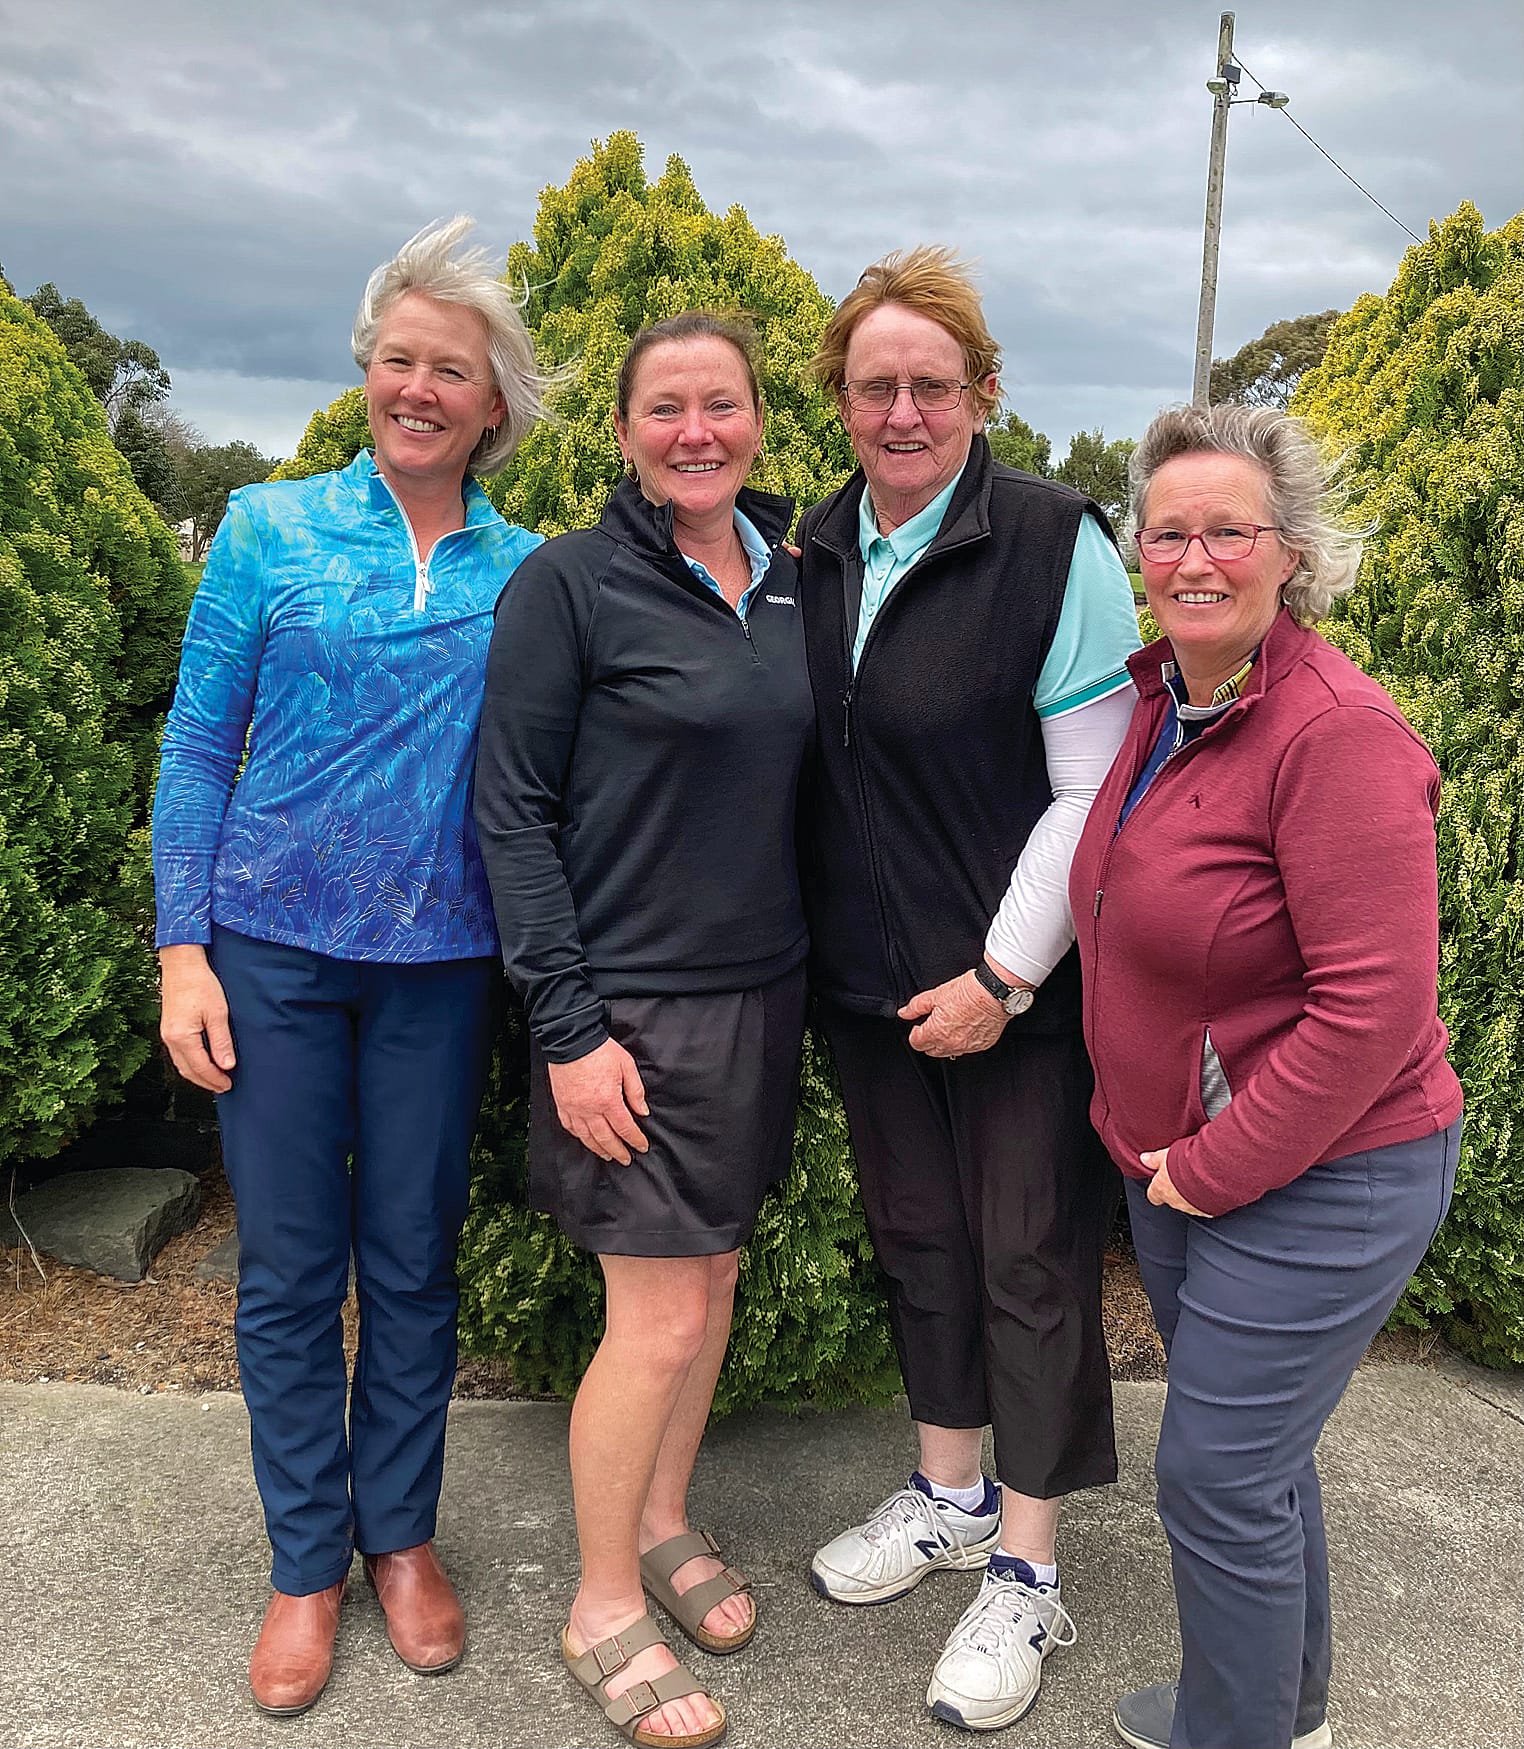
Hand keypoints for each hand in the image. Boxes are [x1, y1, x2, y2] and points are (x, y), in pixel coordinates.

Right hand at [159, 945, 236, 1092]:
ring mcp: (167, 1033)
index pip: (200, 1067)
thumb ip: (221, 1041)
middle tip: (223, 1087)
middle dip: (206, 1081)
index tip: (228, 1085)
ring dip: (197, 1074)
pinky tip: (201, 1062)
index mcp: (182, 1037)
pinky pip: (178, 1053)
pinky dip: (190, 1063)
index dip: (215, 1079)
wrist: (182, 964)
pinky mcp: (168, 1027)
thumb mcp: (218, 1013)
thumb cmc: (200, 983)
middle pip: (188, 1070)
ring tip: (215, 1078)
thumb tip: (227, 1065)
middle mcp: (170, 1038)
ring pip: (181, 1063)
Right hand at [548, 1038, 649, 1164]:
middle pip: (606, 1138)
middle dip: (618, 1151)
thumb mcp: (626, 1066)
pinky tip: (585, 1140)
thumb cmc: (599, 1050)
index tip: (642, 1146)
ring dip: (599, 1149)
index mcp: (608, 1100)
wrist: (571, 1040)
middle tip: (626, 1159)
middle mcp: (590, 1109)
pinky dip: (579, 1137)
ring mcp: (574, 1109)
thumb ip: (635, 1091)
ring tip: (608, 1155)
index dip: (635, 1139)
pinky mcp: (562, 1104)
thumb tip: (642, 1111)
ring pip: (587, 1137)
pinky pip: (570, 1127)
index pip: (625, 1127)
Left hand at [898, 969, 1010, 1058]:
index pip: (916, 1043)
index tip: (919, 1025)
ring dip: (945, 1042)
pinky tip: (965, 1028)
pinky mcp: (981, 1045)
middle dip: (928, 1039)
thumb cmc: (968, 991)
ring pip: (948, 1052)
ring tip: (950, 1024)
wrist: (995, 992)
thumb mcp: (936, 994)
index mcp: (936, 1032)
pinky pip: (966, 1049)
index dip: (915, 1032)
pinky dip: (962, 1041)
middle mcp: (951, 1044)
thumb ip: (916, 1006)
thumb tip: (904, 1013)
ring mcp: (967, 1047)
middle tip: (933, 1024)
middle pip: (931, 1050)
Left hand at [1141, 1146, 1210, 1216]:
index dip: (1155, 1189)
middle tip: (1183, 1175)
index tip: (1159, 1182)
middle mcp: (1174, 1202)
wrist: (1212, 1172)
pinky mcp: (1207, 1210)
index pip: (1153, 1196)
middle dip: (1176, 1189)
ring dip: (1191, 1194)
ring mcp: (1191, 1207)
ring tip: (1198, 1179)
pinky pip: (1205, 1207)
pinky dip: (1206, 1199)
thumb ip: (1154, 1159)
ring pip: (1188, 1203)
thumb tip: (1144, 1159)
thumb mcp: (1165, 1155)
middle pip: (1171, 1198)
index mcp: (1161, 1189)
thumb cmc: (1187, 1164)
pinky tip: (1210, 1187)